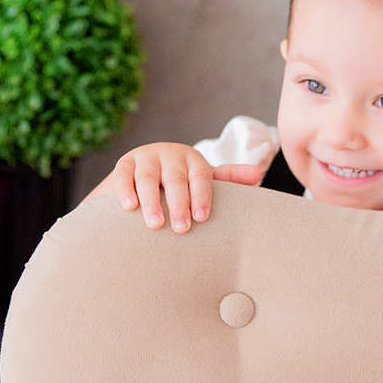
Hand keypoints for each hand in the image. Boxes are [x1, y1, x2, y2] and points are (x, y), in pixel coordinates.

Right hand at [85, 143, 262, 232]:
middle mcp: (170, 154)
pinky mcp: (125, 163)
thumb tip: (258, 175)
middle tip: (181, 228)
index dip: (201, 196)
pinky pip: (124, 175)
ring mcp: (146, 157)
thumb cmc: (182, 181)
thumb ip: (229, 178)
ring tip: (155, 224)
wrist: (145, 171)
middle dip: (178, 204)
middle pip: (175, 178)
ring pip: (149, 177)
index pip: (200, 176)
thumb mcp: (202, 179)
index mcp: (192, 158)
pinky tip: (129, 208)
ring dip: (151, 201)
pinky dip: (126, 190)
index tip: (202, 218)